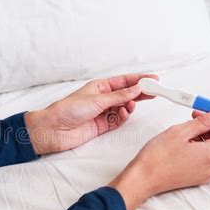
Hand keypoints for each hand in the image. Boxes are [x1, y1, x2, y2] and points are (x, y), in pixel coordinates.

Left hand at [24, 73, 158, 154]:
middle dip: (140, 93)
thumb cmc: (69, 110)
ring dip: (130, 107)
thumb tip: (137, 88)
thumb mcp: (97, 100)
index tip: (154, 79)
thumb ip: (119, 96)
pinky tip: (123, 114)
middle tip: (154, 93)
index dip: (140, 79)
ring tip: (130, 107)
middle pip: (127, 94)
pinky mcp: (102, 126)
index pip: (124, 81)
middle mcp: (103, 99)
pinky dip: (124, 117)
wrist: (54, 130)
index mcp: (100, 87)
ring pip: (124, 108)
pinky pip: (119, 120)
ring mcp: (103, 112)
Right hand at [109, 97, 209, 209]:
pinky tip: (189, 134)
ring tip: (191, 120)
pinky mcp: (198, 175)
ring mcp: (207, 172)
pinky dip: (203, 141)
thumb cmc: (157, 158)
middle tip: (203, 109)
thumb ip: (205, 121)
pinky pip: (208, 155)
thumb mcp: (180, 132)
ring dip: (209, 131)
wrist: (142, 179)